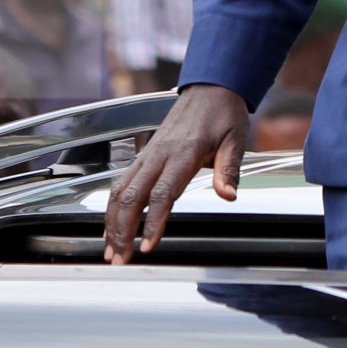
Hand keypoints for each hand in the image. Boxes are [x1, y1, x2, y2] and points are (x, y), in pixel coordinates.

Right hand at [103, 83, 250, 261]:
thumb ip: (229, 169)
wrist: (210, 88)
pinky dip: (112, 208)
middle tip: (120, 259)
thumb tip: (229, 195)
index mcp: (184, 152)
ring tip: (110, 251)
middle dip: (122, 231)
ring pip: (120, 191)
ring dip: (112, 223)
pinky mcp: (144, 156)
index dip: (153, 222)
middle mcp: (160, 154)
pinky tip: (110, 227)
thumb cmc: (223, 114)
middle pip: (132, 196)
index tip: (147, 246)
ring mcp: (148, 154)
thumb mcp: (236, 138)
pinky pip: (121, 183)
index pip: (163, 193)